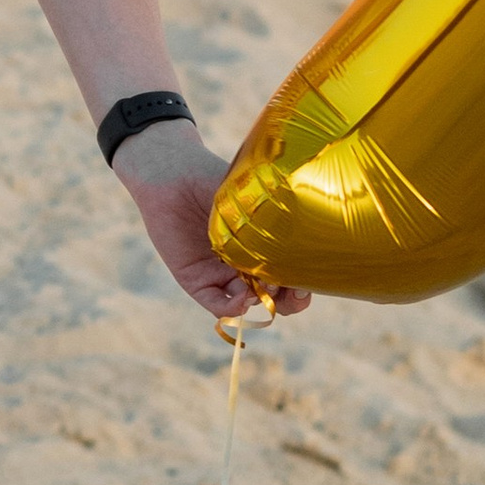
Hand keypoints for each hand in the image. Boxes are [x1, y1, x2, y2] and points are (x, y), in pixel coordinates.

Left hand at [113, 121, 311, 322]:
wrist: (173, 176)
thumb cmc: (215, 181)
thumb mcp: (253, 199)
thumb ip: (276, 220)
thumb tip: (306, 240)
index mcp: (265, 246)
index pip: (292, 275)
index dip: (305, 284)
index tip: (310, 281)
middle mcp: (247, 265)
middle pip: (276, 296)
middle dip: (289, 300)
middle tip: (296, 291)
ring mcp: (222, 276)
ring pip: (249, 303)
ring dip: (262, 302)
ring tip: (267, 288)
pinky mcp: (196, 281)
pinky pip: (218, 304)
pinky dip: (233, 308)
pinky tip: (242, 300)